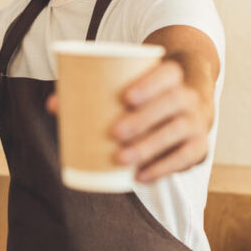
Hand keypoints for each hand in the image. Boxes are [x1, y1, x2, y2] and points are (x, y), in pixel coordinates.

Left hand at [46, 60, 208, 182]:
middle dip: (143, 119)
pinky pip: (184, 159)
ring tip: (121, 158)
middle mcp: (189, 97)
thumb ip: (90, 92)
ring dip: (149, 146)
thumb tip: (52, 105)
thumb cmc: (143, 97)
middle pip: (171, 104)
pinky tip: (140, 176)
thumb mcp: (126, 87)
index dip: (149, 84)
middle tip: (114, 133)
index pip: (167, 74)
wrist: (185, 108)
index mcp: (171, 76)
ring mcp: (197, 124)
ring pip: (178, 133)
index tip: (125, 97)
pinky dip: (163, 168)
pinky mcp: (198, 148)